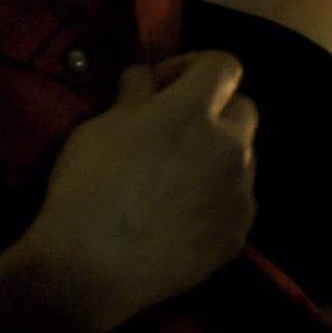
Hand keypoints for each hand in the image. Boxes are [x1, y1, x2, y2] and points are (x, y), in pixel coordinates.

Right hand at [22, 51, 258, 332]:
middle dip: (215, 111)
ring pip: (242, 159)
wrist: (94, 267)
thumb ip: (135, 96)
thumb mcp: (99, 127)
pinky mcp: (240, 230)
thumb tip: (147, 78)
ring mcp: (241, 191)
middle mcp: (231, 147)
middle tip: (174, 131)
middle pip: (243, 110)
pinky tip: (179, 218)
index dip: (195, 66)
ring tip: (174, 181)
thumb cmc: (88, 186)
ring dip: (217, 157)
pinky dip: (215, 200)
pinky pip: (235, 202)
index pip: (224, 66)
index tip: (164, 85)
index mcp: (194, 111)